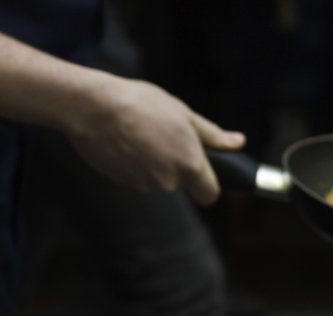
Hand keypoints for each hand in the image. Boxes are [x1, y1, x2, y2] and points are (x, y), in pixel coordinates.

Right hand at [65, 76, 245, 205]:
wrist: (95, 109)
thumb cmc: (142, 104)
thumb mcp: (183, 113)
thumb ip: (212, 136)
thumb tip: (237, 143)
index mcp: (189, 164)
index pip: (210, 194)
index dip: (208, 185)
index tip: (203, 174)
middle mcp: (168, 181)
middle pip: (179, 182)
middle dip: (174, 163)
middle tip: (162, 134)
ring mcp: (143, 184)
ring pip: (155, 178)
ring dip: (151, 162)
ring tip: (140, 133)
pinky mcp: (122, 183)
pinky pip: (134, 176)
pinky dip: (132, 163)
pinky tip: (124, 141)